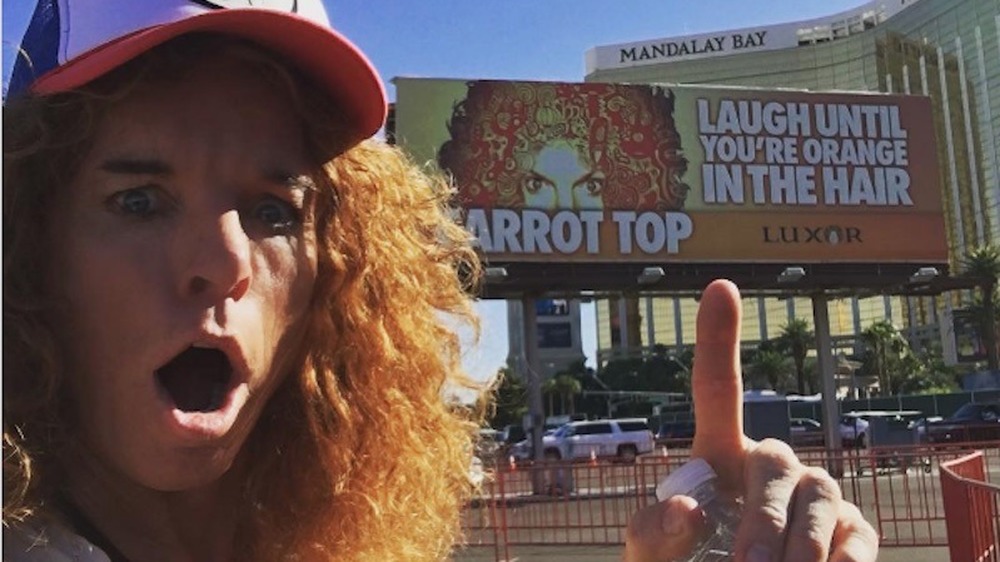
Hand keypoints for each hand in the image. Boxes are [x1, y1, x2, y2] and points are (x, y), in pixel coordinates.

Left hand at [623, 280, 878, 561]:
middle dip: (763, 518)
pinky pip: (856, 536)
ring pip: (819, 494)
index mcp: (718, 457)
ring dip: (800, 543)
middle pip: (776, 460)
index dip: (719, 340)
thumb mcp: (652, 557)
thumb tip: (686, 506)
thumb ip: (654, 533)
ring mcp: (814, 499)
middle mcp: (770, 467)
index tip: (720, 287)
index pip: (718, 392)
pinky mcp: (850, 535)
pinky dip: (844, 559)